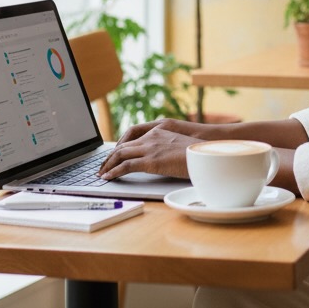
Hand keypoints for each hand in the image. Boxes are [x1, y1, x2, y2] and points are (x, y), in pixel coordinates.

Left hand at [97, 118, 214, 179]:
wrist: (207, 153)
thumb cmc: (198, 152)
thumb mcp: (181, 144)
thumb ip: (169, 147)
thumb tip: (165, 158)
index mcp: (159, 130)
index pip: (132, 136)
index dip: (120, 147)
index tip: (114, 156)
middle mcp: (152, 136)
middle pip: (123, 145)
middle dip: (110, 157)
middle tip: (102, 167)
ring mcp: (150, 148)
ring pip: (120, 154)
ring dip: (108, 165)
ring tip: (101, 174)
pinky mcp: (151, 161)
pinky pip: (126, 166)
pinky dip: (114, 172)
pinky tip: (108, 177)